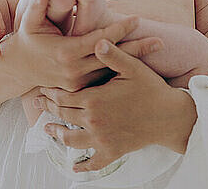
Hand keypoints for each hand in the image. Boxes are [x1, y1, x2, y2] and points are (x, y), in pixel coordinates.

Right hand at [15, 0, 165, 91]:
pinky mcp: (80, 89)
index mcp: (66, 53)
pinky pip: (104, 78)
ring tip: (154, 50)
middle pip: (112, 58)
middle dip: (137, 49)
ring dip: (134, 61)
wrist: (18, 69)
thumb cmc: (27, 40)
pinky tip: (140, 64)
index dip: (119, 29)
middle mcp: (74, 71)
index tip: (137, 19)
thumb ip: (38, 5)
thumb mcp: (29, 22)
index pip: (99, 40)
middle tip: (161, 41)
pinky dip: (122, 70)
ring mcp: (78, 83)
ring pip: (112, 71)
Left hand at [35, 38, 187, 172]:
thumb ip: (112, 55)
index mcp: (94, 100)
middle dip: (48, 109)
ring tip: (48, 129)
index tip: (41, 89)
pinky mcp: (113, 152)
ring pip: (71, 139)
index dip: (51, 92)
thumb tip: (98, 41)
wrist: (170, 117)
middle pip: (64, 115)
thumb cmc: (151, 88)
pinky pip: (93, 162)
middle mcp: (94, 121)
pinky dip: (82, 166)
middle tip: (38, 105)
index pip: (64, 96)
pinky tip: (75, 167)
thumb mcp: (132, 67)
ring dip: (57, 134)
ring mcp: (102, 139)